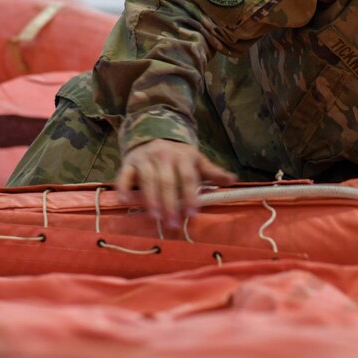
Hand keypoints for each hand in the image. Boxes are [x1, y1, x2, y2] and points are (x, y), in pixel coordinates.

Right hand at [116, 139, 235, 225]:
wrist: (154, 133)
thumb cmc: (178, 155)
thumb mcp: (197, 160)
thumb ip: (213, 172)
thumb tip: (233, 180)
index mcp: (183, 157)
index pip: (188, 177)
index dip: (190, 195)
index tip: (192, 213)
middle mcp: (163, 156)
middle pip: (167, 181)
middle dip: (170, 203)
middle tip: (173, 223)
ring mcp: (145, 159)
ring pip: (147, 180)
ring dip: (151, 200)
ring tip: (155, 218)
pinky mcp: (129, 162)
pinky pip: (125, 176)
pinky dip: (124, 188)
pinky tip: (126, 201)